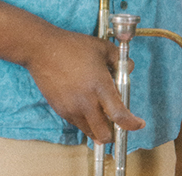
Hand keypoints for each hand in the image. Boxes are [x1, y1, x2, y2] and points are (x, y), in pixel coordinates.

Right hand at [21, 26, 142, 142]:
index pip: (119, 115)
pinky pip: (78, 124)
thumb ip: (120, 60)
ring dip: (99, 129)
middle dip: (114, 133)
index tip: (139, 124)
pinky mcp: (60, 110)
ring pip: (89, 132)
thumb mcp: (103, 48)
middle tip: (119, 124)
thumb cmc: (73, 47)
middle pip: (104, 134)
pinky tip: (89, 108)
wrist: (43, 50)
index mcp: (100, 87)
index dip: (131, 124)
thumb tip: (128, 69)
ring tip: (104, 114)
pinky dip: (87, 122)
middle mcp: (85, 102)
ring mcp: (71, 109)